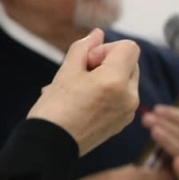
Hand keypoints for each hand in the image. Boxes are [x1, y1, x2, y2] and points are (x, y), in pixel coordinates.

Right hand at [27, 30, 141, 153]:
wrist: (49, 146)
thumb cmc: (55, 107)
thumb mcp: (66, 71)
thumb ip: (84, 47)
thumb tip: (98, 33)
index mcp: (117, 81)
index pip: (130, 47)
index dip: (107, 48)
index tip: (88, 62)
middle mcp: (130, 96)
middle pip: (130, 63)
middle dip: (107, 63)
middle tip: (81, 75)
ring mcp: (129, 110)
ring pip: (125, 80)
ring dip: (106, 78)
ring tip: (78, 89)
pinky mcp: (123, 122)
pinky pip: (121, 97)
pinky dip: (107, 94)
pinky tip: (83, 102)